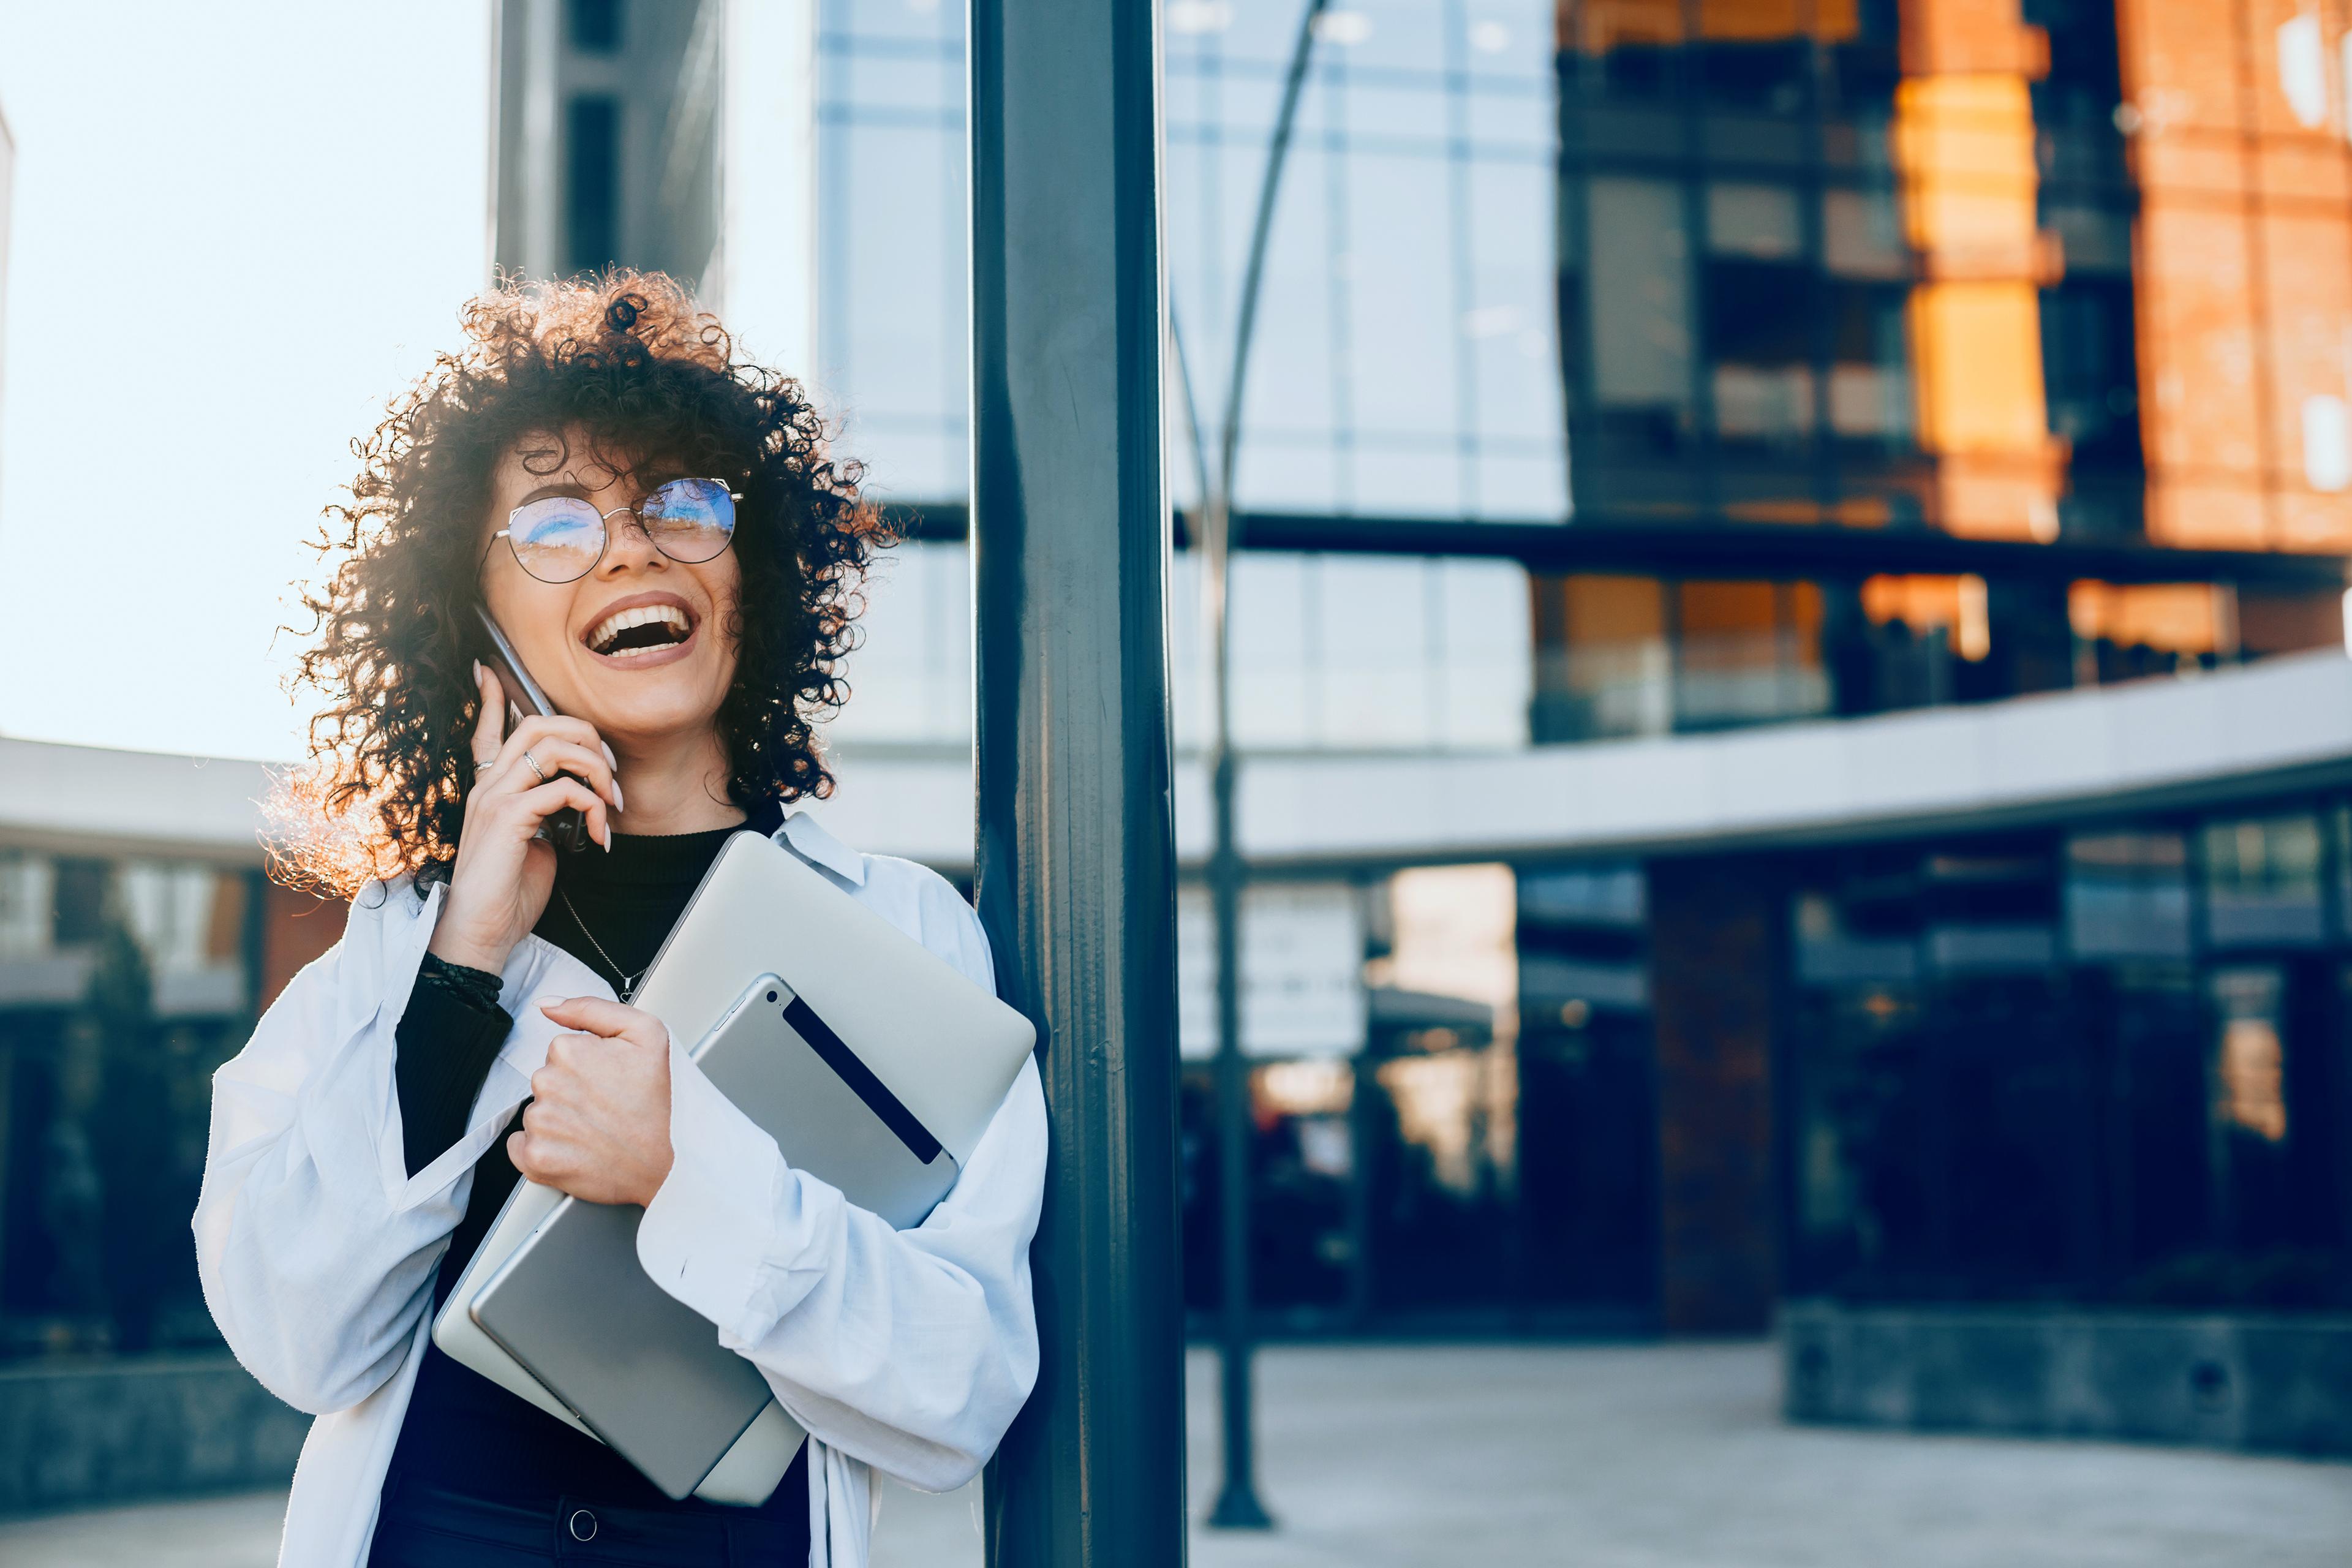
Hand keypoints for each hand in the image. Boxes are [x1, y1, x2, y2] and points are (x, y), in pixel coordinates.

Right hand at [428, 663, 622, 974]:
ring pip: (553, 747)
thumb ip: (548, 813)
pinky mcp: (509, 818)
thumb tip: (577, 801)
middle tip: (612, 774)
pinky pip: (563, 789)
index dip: (494, 700)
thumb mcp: (534, 843)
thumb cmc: (509, 894)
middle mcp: (488, 786)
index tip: (491, 671)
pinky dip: (593, 806)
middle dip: (586, 737)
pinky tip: (599, 835)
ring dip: (597, 769)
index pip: (489, 733)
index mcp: (491, 790)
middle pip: (538, 726)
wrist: (482, 933)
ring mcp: (495, 799)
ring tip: (612, 803)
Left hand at [509, 996, 674, 1206]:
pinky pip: (520, 1146)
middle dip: (571, 1092)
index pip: (561, 1052)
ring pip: (537, 1113)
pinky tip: (573, 1149)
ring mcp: (540, 1123)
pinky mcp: (535, 1158)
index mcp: (568, 1051)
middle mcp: (547, 1084)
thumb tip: (547, 1005)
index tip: (610, 1082)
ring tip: (595, 1131)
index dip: (588, 1066)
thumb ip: (590, 1009)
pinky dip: (542, 1149)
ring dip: (559, 1121)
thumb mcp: (646, 1034)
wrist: (667, 1163)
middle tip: (606, 1108)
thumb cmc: (659, 1102)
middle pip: (547, 1082)